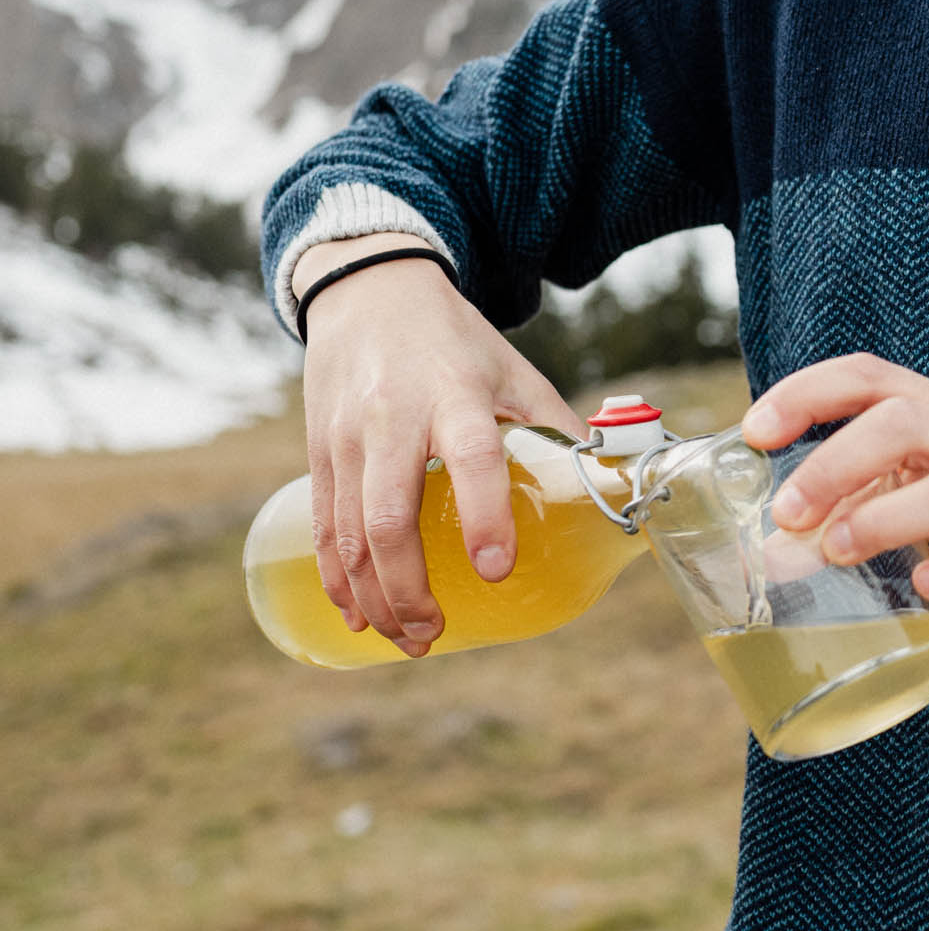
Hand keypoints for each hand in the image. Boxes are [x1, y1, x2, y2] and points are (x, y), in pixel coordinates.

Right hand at [298, 236, 582, 654]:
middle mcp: (394, 419)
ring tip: (408, 641)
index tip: (495, 571)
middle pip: (391, 517)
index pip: (472, 457)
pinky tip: (356, 615)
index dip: (485, 515)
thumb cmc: (452, 338)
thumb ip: (556, 425)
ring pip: (350, 534)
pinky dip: (337, 579)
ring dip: (375, 598)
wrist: (367, 290)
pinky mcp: (319, 451)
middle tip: (437, 633)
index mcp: (454, 395)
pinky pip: (324, 527)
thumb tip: (609, 486)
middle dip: (409, 589)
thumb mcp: (513, 368)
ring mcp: (347, 438)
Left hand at [740, 355, 928, 617]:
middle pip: (904, 423)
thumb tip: (780, 538)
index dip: (806, 395)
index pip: (870, 377)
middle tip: (788, 511)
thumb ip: (862, 488)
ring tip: (836, 550)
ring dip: (883, 519)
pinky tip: (925, 587)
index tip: (754, 430)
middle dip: (835, 463)